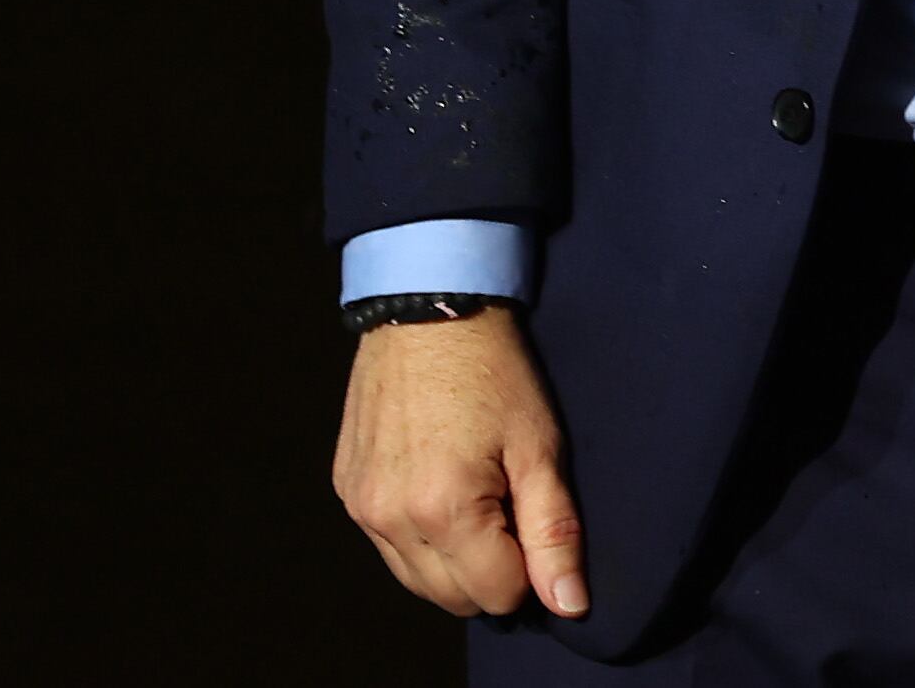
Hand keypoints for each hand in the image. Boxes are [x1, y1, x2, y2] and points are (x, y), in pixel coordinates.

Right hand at [335, 306, 584, 620]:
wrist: (427, 311)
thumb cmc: (494, 372)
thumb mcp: (540, 447)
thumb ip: (553, 532)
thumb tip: (569, 604)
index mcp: (443, 511)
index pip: (496, 595)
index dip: (528, 570)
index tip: (536, 520)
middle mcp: (389, 520)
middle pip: (451, 597)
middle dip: (491, 572)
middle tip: (512, 509)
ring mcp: (360, 508)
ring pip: (415, 579)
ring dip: (453, 561)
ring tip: (480, 498)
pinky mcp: (345, 490)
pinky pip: (386, 546)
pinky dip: (419, 538)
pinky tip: (443, 490)